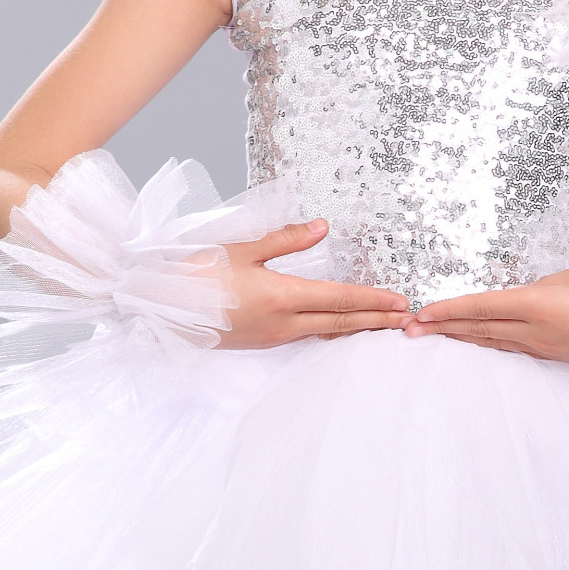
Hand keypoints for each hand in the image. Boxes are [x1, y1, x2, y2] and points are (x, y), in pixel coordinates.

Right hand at [216, 220, 409, 347]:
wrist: (161, 305)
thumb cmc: (198, 273)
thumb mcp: (244, 248)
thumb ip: (287, 239)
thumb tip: (322, 227)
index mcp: (282, 296)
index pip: (340, 299)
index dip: (373, 301)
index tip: (400, 301)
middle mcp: (283, 322)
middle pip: (340, 321)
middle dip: (376, 319)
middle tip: (406, 319)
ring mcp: (272, 336)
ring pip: (324, 332)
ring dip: (356, 327)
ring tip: (382, 323)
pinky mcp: (261, 342)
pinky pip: (305, 337)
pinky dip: (330, 331)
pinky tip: (339, 328)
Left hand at [408, 262, 568, 368]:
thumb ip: (546, 282)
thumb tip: (528, 295)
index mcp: (538, 304)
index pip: (480, 306)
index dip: (447, 309)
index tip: (420, 312)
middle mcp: (535, 331)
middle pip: (478, 329)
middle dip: (442, 328)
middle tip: (408, 330)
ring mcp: (545, 348)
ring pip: (494, 341)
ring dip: (462, 338)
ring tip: (433, 336)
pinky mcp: (558, 357)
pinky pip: (514, 349)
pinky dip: (489, 344)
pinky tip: (478, 343)